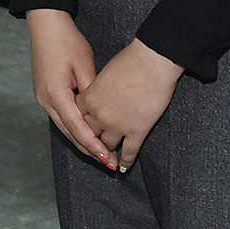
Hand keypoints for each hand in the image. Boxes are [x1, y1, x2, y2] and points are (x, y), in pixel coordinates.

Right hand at [28, 9, 110, 166]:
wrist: (46, 25)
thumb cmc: (66, 42)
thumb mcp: (84, 66)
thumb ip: (92, 94)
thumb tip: (100, 114)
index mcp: (55, 93)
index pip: (76, 127)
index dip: (93, 144)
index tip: (107, 157)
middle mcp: (45, 100)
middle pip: (69, 132)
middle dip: (89, 149)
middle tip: (109, 162)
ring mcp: (43, 97)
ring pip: (65, 127)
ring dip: (82, 141)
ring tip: (102, 153)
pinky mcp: (45, 93)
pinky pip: (62, 117)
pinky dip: (76, 128)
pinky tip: (89, 134)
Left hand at [77, 38, 184, 171]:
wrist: (151, 62)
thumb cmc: (129, 61)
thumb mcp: (104, 74)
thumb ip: (98, 89)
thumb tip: (98, 95)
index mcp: (89, 98)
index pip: (78, 118)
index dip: (81, 125)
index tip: (83, 131)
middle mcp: (99, 115)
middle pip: (90, 135)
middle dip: (92, 142)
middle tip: (94, 149)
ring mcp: (117, 125)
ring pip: (108, 146)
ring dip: (108, 153)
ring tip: (109, 159)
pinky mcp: (137, 131)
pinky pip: (129, 152)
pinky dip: (126, 161)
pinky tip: (124, 167)